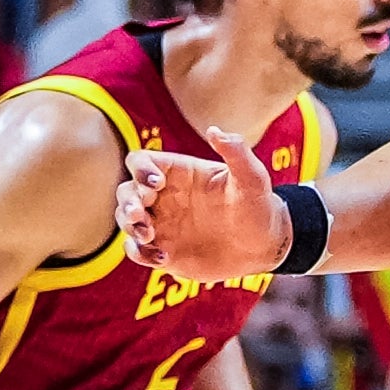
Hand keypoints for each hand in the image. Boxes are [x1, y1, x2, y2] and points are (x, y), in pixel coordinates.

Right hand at [117, 125, 291, 278]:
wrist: (263, 246)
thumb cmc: (258, 206)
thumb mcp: (252, 178)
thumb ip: (237, 152)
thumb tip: (215, 130)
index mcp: (178, 172)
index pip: (141, 161)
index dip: (140, 169)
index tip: (156, 183)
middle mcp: (164, 196)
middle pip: (126, 191)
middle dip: (129, 202)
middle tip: (141, 215)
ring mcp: (161, 223)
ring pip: (126, 220)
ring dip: (130, 227)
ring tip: (150, 237)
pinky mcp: (163, 249)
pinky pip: (137, 250)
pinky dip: (140, 253)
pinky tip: (163, 258)